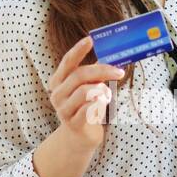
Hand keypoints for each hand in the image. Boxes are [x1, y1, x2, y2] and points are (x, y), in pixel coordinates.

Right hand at [48, 35, 124, 151]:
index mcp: (58, 81)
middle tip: (119, 72)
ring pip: (84, 92)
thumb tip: (113, 56)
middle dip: (102, 71)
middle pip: (79, 75)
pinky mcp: (73, 123)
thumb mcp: (88, 87)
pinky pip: (88, 109)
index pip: (67, 62)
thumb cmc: (85, 107)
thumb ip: (95, 73)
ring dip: (101, 90)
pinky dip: (99, 104)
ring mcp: (63, 109)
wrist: (79, 136)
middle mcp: (57, 94)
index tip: (90, 40)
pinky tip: (103, 105)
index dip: (78, 50)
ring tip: (108, 94)